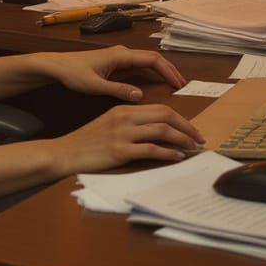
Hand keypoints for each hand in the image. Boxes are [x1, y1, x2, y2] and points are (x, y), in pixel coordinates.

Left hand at [41, 46, 187, 102]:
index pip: (151, 59)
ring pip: (146, 61)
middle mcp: (122, 52)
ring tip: (175, 84)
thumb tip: (140, 96)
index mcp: (120, 55)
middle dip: (169, 70)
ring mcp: (119, 56)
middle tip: (183, 85)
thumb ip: (117, 90)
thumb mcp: (94, 86)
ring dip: (161, 71)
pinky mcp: (115, 62)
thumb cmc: (73, 74)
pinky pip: (139, 65)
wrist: (56, 66)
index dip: (168, 71)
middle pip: (153, 58)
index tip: (179, 84)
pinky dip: (151, 72)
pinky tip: (156, 83)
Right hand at [54, 104, 204, 174]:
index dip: (180, 118)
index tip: (191, 129)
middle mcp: (124, 118)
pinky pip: (151, 150)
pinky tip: (176, 157)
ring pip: (162, 131)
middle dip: (187, 127)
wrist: (65, 153)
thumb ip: (131, 124)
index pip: (160, 108)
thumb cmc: (86, 142)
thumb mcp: (109, 125)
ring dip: (182, 140)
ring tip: (192, 148)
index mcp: (123, 110)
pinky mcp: (119, 151)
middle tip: (200, 138)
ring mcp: (122, 134)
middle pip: (165, 115)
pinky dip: (168, 153)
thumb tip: (157, 132)